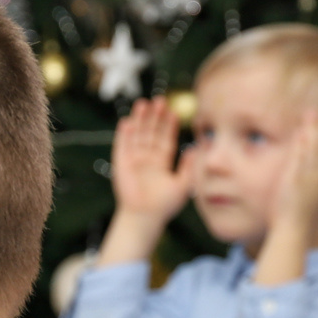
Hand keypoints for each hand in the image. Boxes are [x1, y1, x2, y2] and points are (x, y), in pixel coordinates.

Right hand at [108, 97, 193, 221]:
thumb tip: (195, 148)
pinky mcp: (121, 163)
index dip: (169, 125)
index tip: (174, 112)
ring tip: (143, 103)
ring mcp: (134, 159)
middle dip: (155, 117)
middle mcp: (148, 158)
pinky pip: (122, 145)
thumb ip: (189, 166)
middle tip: (160, 100)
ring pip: (137, 135)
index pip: (166, 139)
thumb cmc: (165, 205)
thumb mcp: (184, 184)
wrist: (146, 217)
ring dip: (140, 119)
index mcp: (162, 162)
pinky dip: (124, 134)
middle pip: (151, 132)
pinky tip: (128, 121)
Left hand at [273, 110, 317, 231]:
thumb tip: (302, 180)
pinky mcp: (296, 181)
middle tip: (316, 113)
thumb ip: (305, 186)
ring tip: (310, 116)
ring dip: (313, 132)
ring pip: (314, 151)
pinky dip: (303, 145)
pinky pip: (301, 159)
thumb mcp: (305, 199)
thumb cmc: (294, 220)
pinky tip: (301, 132)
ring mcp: (308, 179)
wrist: (292, 232)